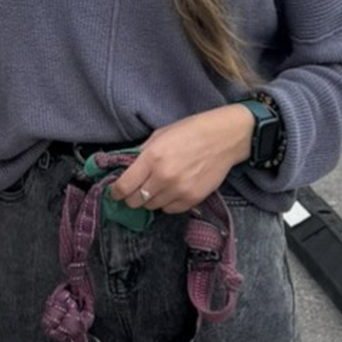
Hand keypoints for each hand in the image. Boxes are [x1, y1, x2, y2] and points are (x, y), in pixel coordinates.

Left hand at [109, 108, 252, 213]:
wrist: (225, 138)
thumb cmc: (191, 131)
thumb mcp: (160, 135)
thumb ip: (141, 153)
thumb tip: (125, 168)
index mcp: (152, 158)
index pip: (123, 186)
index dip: (116, 192)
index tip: (116, 192)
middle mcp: (163, 177)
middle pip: (135, 201)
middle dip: (131, 197)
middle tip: (136, 189)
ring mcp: (178, 190)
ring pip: (152, 207)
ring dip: (150, 199)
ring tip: (158, 186)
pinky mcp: (192, 199)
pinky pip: (170, 210)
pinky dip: (167, 203)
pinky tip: (171, 191)